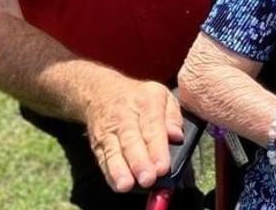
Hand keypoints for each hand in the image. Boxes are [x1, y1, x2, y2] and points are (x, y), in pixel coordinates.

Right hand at [82, 78, 183, 192]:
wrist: (101, 92)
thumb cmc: (139, 98)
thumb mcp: (163, 95)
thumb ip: (173, 116)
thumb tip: (177, 136)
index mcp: (146, 102)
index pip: (152, 126)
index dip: (157, 148)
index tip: (163, 166)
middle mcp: (125, 116)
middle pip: (131, 140)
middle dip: (139, 161)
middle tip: (148, 179)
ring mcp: (109, 131)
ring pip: (114, 151)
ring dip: (120, 170)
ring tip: (127, 185)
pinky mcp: (98, 144)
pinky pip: (103, 159)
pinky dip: (109, 173)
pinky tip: (117, 184)